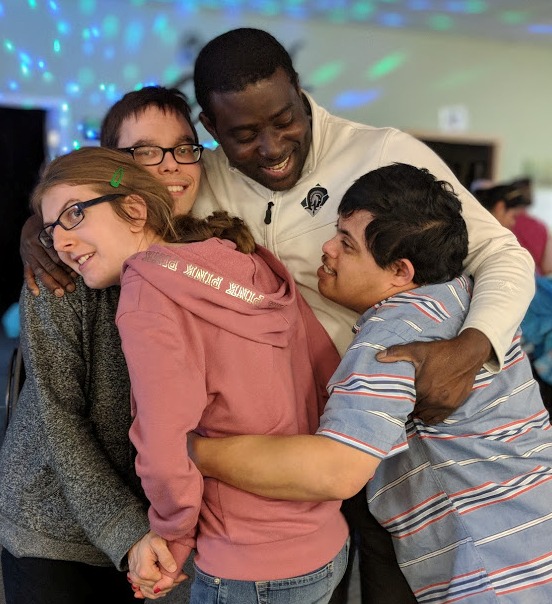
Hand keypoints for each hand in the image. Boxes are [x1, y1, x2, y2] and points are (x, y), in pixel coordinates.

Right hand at [20, 214, 76, 296]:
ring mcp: (28, 254)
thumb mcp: (58, 227)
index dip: (66, 265)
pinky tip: (36, 293)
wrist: (32, 222)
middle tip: (71, 288)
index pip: (57, 255)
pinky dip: (30, 284)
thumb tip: (81, 253)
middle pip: (50, 264)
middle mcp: (35, 246)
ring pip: (40, 271)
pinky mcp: (24, 260)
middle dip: (61, 277)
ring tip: (59, 293)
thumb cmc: (51, 226)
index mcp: (44, 237)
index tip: (76, 274)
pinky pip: (26, 273)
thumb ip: (67, 237)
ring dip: (50, 283)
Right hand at [127, 531, 186, 598]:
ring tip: (175, 578)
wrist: (138, 538)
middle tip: (182, 576)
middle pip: (158, 589)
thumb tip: (172, 569)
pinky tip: (164, 585)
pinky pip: (146, 591)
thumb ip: (166, 556)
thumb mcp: (159, 543)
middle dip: (171, 583)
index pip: (162, 583)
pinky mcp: (136, 580)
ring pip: (153, 592)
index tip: (182, 574)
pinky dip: (156, 590)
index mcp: (144, 572)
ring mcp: (136, 580)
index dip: (174, 579)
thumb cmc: (148, 539)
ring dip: (165, 587)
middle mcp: (138, 578)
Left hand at [376, 329, 491, 423]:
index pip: (406, 404)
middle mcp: (433, 399)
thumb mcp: (418, 349)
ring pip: (426, 417)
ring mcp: (444, 404)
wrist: (468, 354)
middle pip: (415, 412)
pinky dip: (431, 417)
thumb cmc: (441, 351)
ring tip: (413, 410)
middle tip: (402, 407)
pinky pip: (439, 418)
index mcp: (422, 388)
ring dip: (419, 415)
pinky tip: (426, 412)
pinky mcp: (454, 405)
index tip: (395, 403)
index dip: (399, 404)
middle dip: (408, 410)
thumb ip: (397, 353)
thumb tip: (378, 357)